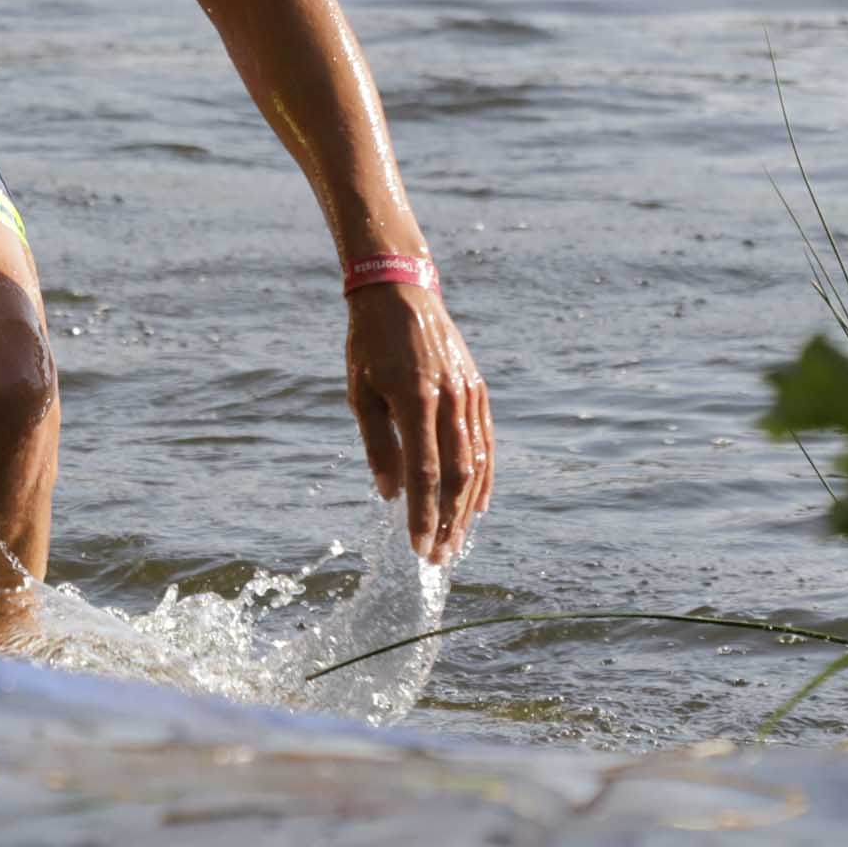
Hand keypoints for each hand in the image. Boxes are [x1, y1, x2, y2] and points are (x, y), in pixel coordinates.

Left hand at [343, 282, 492, 563]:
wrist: (399, 291)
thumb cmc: (369, 343)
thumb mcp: (360, 393)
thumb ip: (378, 445)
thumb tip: (389, 494)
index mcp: (415, 400)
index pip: (424, 472)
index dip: (422, 514)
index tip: (418, 546)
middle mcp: (449, 399)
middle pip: (457, 475)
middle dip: (449, 521)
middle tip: (439, 556)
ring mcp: (469, 394)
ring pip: (478, 463)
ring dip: (469, 507)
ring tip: (457, 540)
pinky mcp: (479, 389)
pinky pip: (487, 441)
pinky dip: (486, 476)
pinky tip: (480, 504)